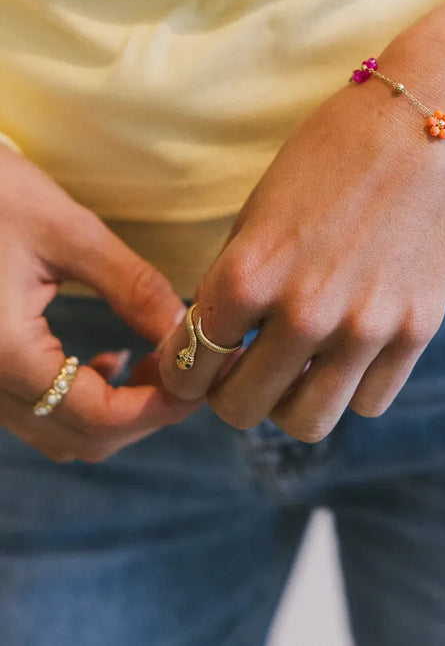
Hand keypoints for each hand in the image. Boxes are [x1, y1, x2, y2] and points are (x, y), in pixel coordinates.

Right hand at [0, 144, 201, 462]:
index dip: (159, 408)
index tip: (202, 381)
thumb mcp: (69, 231)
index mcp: (7, 354)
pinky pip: (39, 411)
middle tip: (189, 367)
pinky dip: (84, 400)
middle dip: (145, 411)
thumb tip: (185, 329)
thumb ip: (131, 285)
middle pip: (83, 437)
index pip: (98, 416)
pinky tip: (110, 360)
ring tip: (159, 361)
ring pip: (61, 432)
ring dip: (118, 410)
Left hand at [158, 36, 444, 442]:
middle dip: (232, 393)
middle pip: (242, 409)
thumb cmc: (340, 148)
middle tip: (245, 367)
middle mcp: (306, 309)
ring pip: (307, 422)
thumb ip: (240, 274)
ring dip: (292, 402)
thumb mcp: (265, 203)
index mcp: (252, 270)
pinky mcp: (418, 330)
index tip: (198, 363)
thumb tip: (217, 334)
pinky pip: (368, 400)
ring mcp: (366, 326)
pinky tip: (350, 350)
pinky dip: (352, 385)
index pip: (191, 363)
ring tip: (298, 369)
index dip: (186, 370)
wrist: (435, 122)